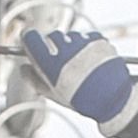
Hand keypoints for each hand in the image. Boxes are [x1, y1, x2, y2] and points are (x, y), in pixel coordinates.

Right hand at [21, 29, 137, 136]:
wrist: (113, 100)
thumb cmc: (82, 100)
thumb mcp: (53, 94)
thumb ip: (34, 79)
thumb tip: (23, 68)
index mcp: (50, 61)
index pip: (30, 37)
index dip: (30, 40)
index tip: (30, 43)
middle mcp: (65, 47)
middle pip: (51, 37)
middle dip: (52, 46)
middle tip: (59, 62)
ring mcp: (82, 41)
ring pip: (70, 36)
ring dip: (71, 46)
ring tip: (80, 66)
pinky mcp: (98, 39)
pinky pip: (86, 37)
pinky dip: (86, 46)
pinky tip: (90, 62)